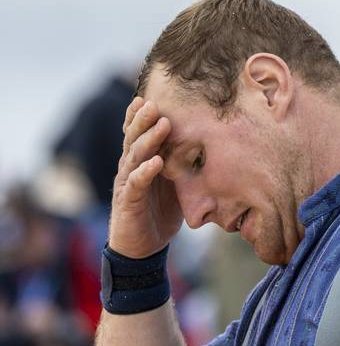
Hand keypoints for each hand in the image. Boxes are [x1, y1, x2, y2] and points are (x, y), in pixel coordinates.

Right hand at [108, 97, 183, 257]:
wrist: (142, 248)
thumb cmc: (158, 214)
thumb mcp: (174, 186)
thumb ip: (181, 167)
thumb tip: (206, 150)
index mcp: (140, 163)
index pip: (138, 135)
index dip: (140, 117)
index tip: (150, 97)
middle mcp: (129, 169)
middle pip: (134, 139)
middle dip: (143, 120)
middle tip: (154, 102)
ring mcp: (127, 184)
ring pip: (135, 156)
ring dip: (148, 140)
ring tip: (161, 124)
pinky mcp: (127, 202)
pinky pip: (136, 184)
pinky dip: (145, 172)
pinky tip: (156, 162)